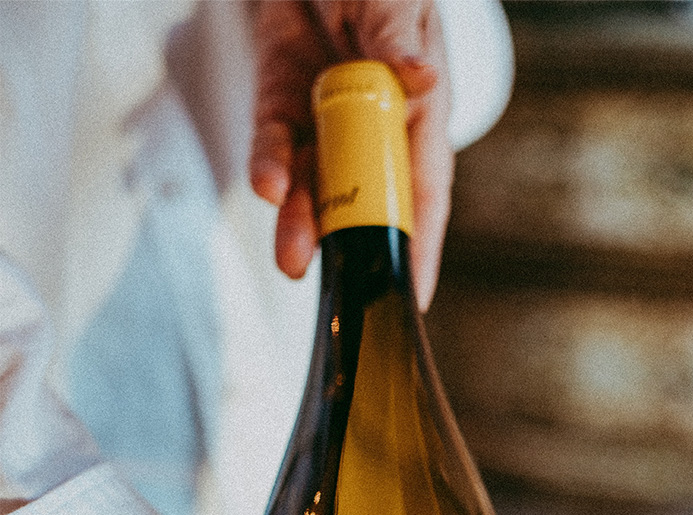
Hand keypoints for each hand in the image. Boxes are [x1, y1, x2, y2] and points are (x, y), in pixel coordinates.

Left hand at [249, 0, 453, 309]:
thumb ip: (399, 37)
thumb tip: (422, 78)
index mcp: (417, 110)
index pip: (424, 191)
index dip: (419, 246)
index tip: (414, 297)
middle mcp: (369, 127)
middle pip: (363, 203)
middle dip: (350, 248)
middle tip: (342, 288)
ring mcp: (321, 120)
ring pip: (312, 187)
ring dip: (302, 225)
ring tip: (294, 259)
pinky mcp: (278, 104)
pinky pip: (271, 143)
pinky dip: (269, 166)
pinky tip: (267, 187)